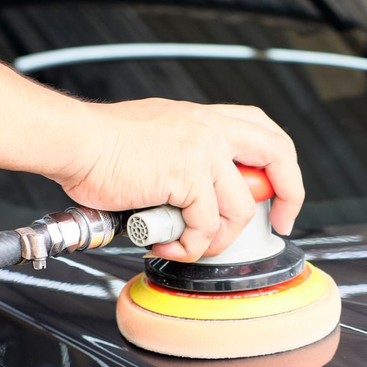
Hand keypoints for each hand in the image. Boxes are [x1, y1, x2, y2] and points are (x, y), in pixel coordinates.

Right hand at [50, 98, 303, 261]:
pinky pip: (205, 225)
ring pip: (239, 208)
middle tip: (280, 225)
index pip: (262, 131)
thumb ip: (184, 160)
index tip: (279, 197)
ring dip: (217, 240)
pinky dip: (188, 246)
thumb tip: (193, 198)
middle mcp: (209, 129)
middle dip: (290, 196)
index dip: (281, 166)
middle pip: (277, 155)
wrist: (77, 143)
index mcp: (203, 119)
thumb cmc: (102, 147)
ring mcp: (201, 150)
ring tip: (187, 246)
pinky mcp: (187, 175)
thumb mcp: (157, 139)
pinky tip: (165, 246)